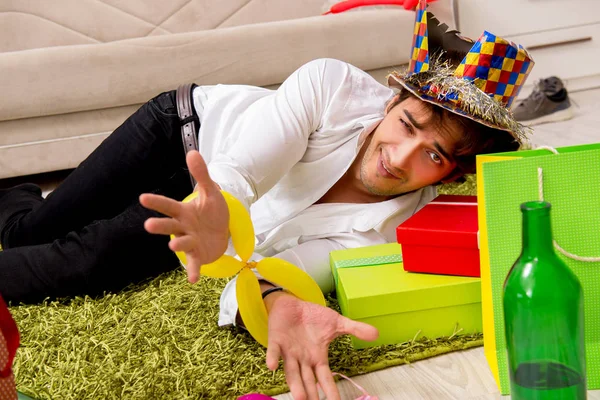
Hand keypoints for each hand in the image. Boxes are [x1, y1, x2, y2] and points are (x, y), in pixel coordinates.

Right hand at [140, 151, 229, 282]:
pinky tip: (193, 280)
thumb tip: (193, 151)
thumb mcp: (211, 192)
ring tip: (173, 245)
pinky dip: (193, 271)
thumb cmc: (212, 212)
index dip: (157, 202)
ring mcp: (190, 242)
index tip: (142, 197)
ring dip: (177, 244)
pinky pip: (194, 263)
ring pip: (181, 243)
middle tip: (148, 225)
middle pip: (169, 225)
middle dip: (160, 225)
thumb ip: (201, 174)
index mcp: (183, 211)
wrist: (223, 231)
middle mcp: (183, 227)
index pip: (168, 205)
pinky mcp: (198, 255)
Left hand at [264, 293, 378, 399]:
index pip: (325, 378)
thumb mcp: (337, 322)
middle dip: (311, 394)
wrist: (292, 303)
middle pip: (307, 380)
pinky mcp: (276, 340)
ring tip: (299, 397)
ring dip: (294, 383)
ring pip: (291, 371)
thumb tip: (376, 334)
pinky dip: (272, 358)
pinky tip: (272, 366)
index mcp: (317, 357)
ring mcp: (289, 351)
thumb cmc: (313, 317)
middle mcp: (303, 359)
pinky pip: (274, 351)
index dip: (330, 391)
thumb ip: (355, 329)